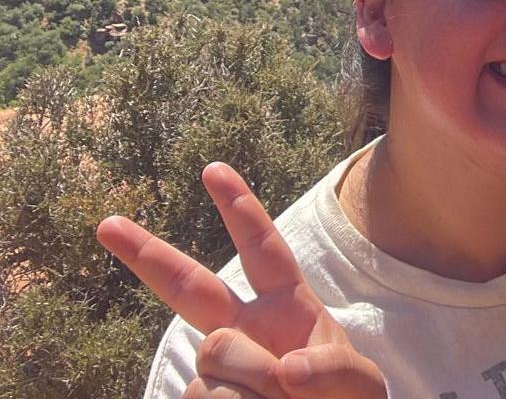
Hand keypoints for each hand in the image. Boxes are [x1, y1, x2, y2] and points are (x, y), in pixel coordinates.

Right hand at [97, 163, 386, 398]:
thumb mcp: (359, 385)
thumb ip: (333, 370)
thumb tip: (285, 369)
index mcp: (286, 307)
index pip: (263, 248)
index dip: (240, 208)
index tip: (213, 169)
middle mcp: (242, 328)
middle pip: (189, 287)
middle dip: (148, 254)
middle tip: (107, 223)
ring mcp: (217, 368)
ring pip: (211, 357)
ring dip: (248, 386)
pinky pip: (200, 398)